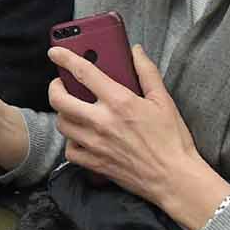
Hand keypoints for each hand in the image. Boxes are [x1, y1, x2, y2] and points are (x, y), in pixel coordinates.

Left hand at [48, 44, 228, 227]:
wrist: (174, 178)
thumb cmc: (172, 140)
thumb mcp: (164, 101)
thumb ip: (147, 73)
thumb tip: (136, 51)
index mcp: (120, 102)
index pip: (84, 73)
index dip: (65, 58)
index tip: (55, 52)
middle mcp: (102, 122)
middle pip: (59, 100)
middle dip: (55, 87)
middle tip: (61, 84)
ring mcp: (95, 144)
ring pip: (61, 123)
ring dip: (63, 113)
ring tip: (72, 108)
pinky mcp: (94, 163)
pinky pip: (69, 150)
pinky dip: (71, 141)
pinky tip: (80, 136)